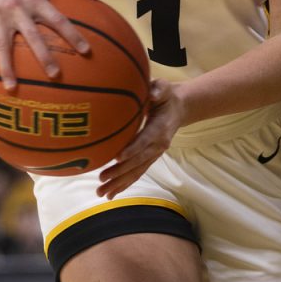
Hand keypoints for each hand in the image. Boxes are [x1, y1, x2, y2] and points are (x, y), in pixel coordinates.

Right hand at [0, 0, 97, 87]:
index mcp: (36, 0)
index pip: (58, 19)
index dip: (72, 34)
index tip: (86, 51)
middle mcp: (18, 9)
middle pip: (32, 36)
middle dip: (43, 56)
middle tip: (55, 75)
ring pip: (3, 45)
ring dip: (7, 68)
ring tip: (12, 89)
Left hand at [97, 80, 183, 198]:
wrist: (179, 108)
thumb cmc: (165, 96)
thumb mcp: (163, 87)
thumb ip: (158, 89)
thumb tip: (152, 93)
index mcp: (160, 128)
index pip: (145, 140)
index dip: (132, 149)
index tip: (117, 158)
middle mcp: (158, 145)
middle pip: (138, 162)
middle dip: (120, 172)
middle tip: (101, 179)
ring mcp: (154, 154)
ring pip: (136, 172)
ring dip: (119, 183)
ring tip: (102, 193)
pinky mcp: (150, 158)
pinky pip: (137, 173)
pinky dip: (124, 184)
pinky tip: (111, 193)